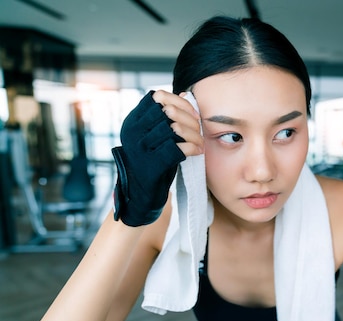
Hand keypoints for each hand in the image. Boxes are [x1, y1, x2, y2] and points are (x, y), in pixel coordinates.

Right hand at [111, 90, 201, 225]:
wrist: (140, 194)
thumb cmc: (151, 161)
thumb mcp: (154, 136)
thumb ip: (165, 117)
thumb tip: (184, 94)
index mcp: (133, 121)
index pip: (157, 97)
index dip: (179, 102)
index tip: (194, 114)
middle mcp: (132, 131)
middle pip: (167, 112)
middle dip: (189, 119)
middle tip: (200, 129)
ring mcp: (139, 148)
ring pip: (173, 129)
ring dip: (194, 135)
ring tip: (200, 142)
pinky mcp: (150, 165)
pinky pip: (176, 149)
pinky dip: (192, 148)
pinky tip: (197, 151)